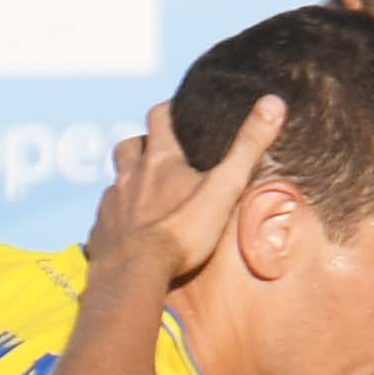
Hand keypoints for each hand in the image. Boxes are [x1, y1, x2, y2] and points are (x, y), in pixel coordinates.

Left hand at [93, 94, 281, 288]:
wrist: (135, 272)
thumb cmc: (183, 231)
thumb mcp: (225, 187)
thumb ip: (248, 147)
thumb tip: (274, 102)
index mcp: (159, 159)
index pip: (159, 117)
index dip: (169, 110)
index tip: (178, 111)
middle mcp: (129, 174)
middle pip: (128, 145)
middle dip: (142, 144)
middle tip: (157, 153)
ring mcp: (111, 203)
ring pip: (115, 180)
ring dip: (127, 179)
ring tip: (143, 192)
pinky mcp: (100, 231)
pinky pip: (105, 216)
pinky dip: (116, 217)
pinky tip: (129, 231)